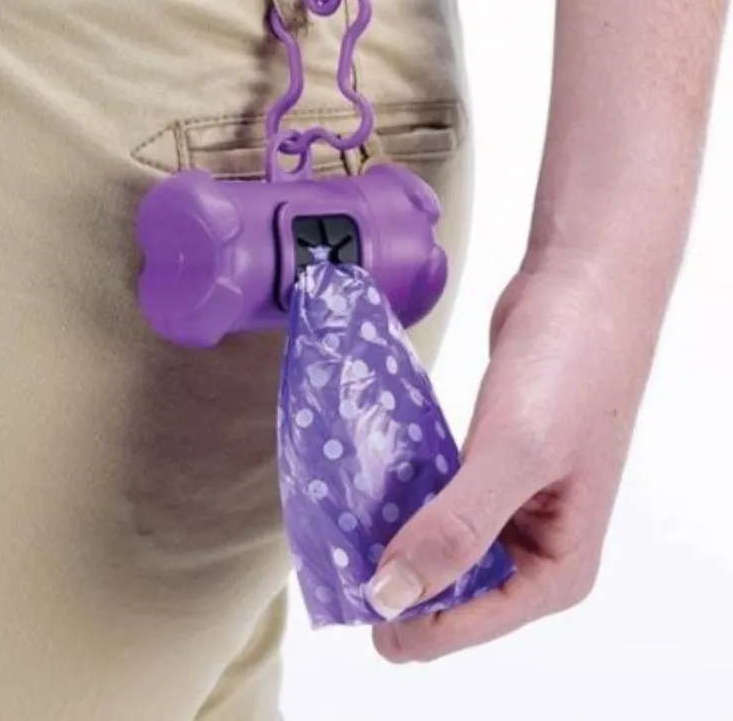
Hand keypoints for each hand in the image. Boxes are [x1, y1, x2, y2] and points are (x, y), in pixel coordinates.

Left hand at [368, 257, 661, 661]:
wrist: (577, 287)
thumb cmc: (569, 369)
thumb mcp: (514, 454)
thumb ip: (456, 530)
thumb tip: (391, 598)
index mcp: (557, 569)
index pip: (466, 625)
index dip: (404, 618)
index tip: (343, 587)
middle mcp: (534, 550)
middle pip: (449, 594)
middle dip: (395, 577)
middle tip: (335, 548)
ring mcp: (508, 509)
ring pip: (437, 548)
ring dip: (392, 538)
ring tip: (339, 521)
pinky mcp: (485, 470)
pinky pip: (434, 505)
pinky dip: (403, 501)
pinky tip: (365, 488)